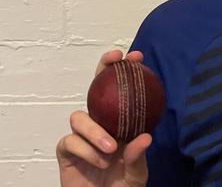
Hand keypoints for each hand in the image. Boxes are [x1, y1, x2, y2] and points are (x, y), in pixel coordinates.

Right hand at [56, 50, 150, 186]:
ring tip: (111, 147)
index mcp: (120, 122)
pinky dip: (86, 150)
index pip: (122, 91)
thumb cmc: (123, 186)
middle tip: (114, 60)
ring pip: (79, 117)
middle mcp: (101, 124)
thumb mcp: (137, 171)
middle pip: (95, 88)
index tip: (137, 57)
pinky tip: (99, 161)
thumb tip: (145, 137)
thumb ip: (138, 155)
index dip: (126, 70)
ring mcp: (82, 136)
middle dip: (102, 69)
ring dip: (95, 131)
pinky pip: (70, 141)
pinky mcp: (66, 151)